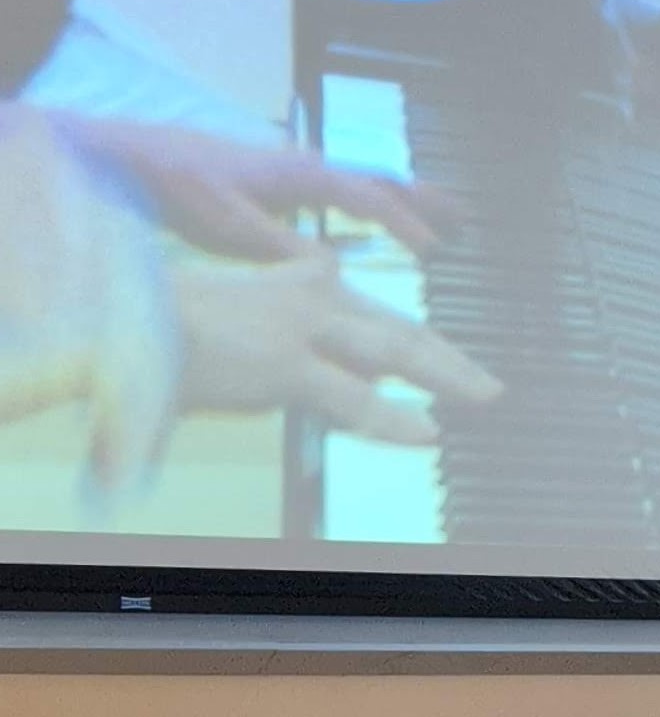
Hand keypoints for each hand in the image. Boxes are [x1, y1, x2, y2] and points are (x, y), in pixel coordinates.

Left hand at [50, 116, 448, 262]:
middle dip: (422, 198)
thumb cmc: (176, 186)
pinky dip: (364, 203)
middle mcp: (304, 166)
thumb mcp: (227, 223)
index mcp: (301, 175)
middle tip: (464, 217)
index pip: (370, 197)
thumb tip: (337, 270)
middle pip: (377, 179)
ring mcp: (289, 169)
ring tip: (432, 216)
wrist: (125, 153)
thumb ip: (282, 246)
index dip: (405, 223)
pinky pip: (335, 189)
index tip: (435, 251)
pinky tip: (363, 223)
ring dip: (398, 198)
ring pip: (358, 181)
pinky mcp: (271, 178)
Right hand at [172, 251, 502, 442]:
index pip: (373, 315)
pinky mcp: (286, 366)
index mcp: (297, 282)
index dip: (414, 342)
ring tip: (488, 397)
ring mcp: (301, 329)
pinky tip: (427, 434)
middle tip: (488, 384)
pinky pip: (353, 400)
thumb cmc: (159, 321)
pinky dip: (393, 419)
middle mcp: (308, 299)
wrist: (114, 319)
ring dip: (448, 375)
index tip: (443, 360)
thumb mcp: (235, 314)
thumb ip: (285, 335)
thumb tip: (332, 370)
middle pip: (398, 331)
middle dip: (448, 359)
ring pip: (395, 351)